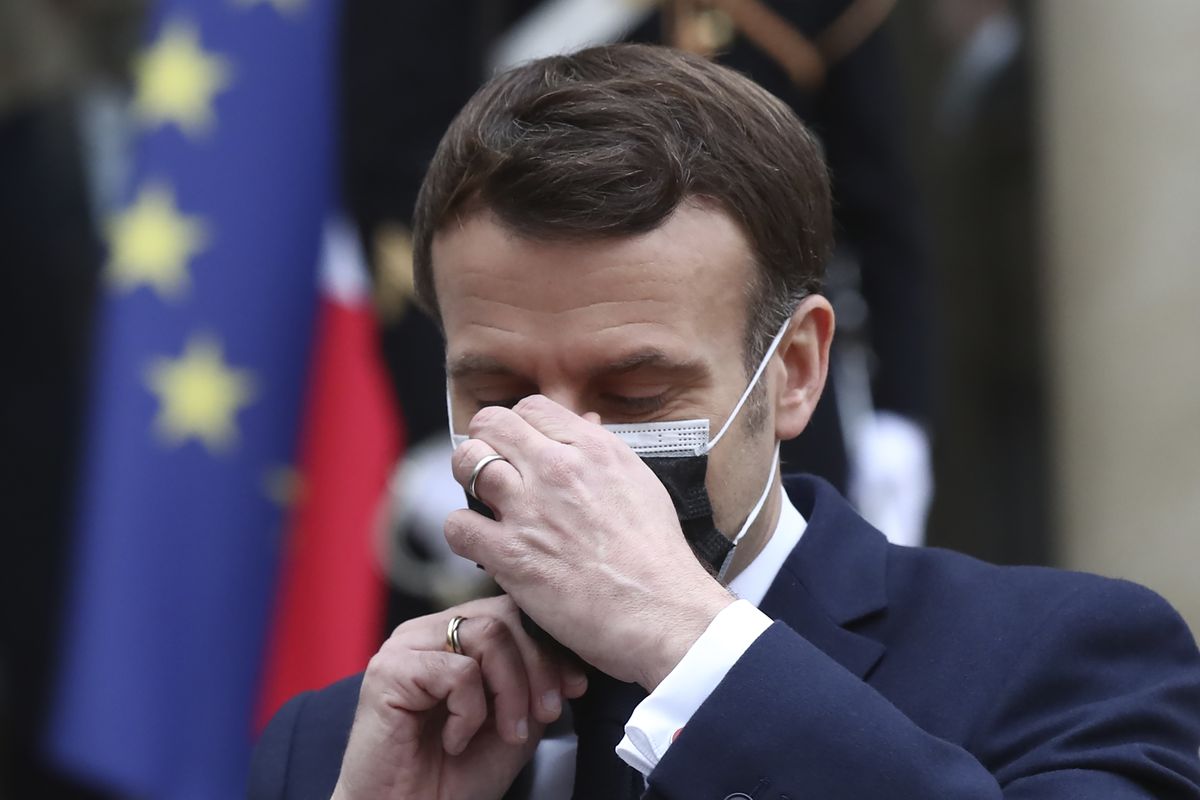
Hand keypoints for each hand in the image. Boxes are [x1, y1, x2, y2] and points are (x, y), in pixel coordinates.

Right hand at [332, 595, 586, 799]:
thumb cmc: (457, 774)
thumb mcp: (514, 718)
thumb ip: (534, 679)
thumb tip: (567, 651)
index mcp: (454, 634)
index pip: (513, 610)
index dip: (550, 645)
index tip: (575, 687)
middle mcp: (428, 630)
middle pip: (504, 615)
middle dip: (539, 667)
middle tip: (544, 715)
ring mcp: (405, 646)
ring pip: (488, 635)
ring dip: (511, 691)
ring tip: (505, 731)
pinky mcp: (389, 670)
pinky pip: (459, 671)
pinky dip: (471, 712)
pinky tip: (457, 740)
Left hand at [446, 395, 733, 689]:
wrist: (663, 613)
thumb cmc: (658, 556)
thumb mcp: (640, 482)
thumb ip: (602, 451)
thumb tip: (583, 424)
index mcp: (592, 448)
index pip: (530, 407)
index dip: (520, 426)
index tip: (521, 447)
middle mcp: (557, 469)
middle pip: (489, 423)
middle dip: (485, 441)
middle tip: (493, 468)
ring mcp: (529, 510)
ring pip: (467, 462)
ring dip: (468, 480)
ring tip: (484, 502)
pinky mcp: (510, 555)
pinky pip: (458, 525)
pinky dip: (464, 533)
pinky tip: (483, 544)